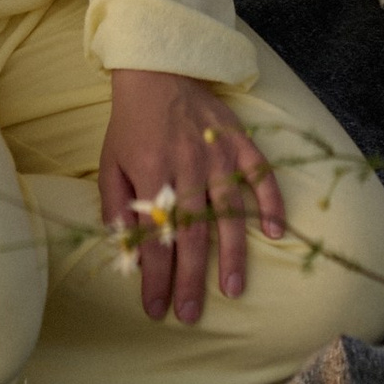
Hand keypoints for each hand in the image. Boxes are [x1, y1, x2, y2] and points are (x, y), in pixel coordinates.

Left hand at [98, 69, 284, 326]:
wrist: (159, 70)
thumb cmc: (131, 124)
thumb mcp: (110, 164)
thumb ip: (118, 208)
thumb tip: (128, 254)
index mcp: (151, 173)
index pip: (154, 238)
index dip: (156, 278)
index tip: (157, 309)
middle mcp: (187, 166)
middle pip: (192, 234)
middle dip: (191, 279)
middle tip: (192, 313)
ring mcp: (217, 154)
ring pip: (228, 212)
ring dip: (231, 253)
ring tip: (233, 288)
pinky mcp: (239, 141)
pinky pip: (260, 174)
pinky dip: (269, 202)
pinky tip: (274, 232)